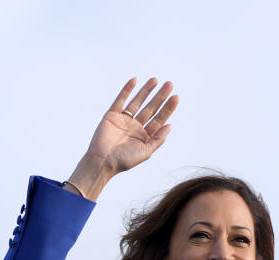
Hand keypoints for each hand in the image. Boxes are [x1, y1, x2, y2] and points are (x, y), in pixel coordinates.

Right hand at [67, 78, 178, 200]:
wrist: (102, 161)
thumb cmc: (123, 161)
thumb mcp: (146, 152)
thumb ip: (158, 139)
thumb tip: (170, 125)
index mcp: (144, 136)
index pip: (158, 119)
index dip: (167, 108)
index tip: (176, 97)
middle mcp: (135, 127)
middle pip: (150, 108)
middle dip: (160, 96)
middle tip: (169, 84)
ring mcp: (123, 120)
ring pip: (137, 102)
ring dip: (146, 90)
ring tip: (155, 80)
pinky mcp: (111, 115)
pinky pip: (120, 100)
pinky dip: (127, 90)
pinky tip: (134, 80)